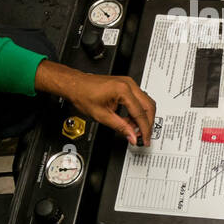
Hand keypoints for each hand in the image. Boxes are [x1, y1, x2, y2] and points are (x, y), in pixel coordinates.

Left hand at [34, 60, 155, 145]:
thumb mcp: (102, 116)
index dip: (144, 129)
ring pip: (145, 102)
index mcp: (123, 90)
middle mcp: (129, 84)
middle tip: (144, 136)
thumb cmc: (83, 95)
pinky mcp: (126, 85)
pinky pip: (138, 99)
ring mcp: (128, 83)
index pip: (140, 113)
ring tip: (133, 129)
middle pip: (148, 106)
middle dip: (147, 123)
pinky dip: (136, 111)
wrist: (76, 85)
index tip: (144, 139)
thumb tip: (132, 136)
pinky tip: (129, 121)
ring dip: (142, 118)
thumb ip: (120, 127)